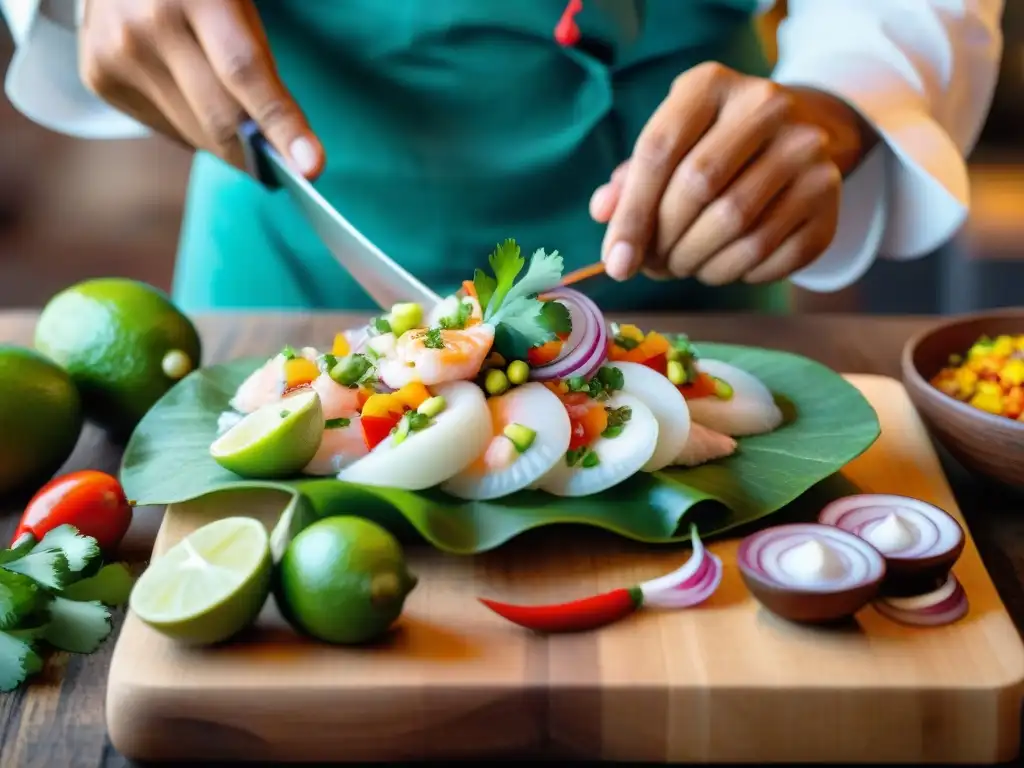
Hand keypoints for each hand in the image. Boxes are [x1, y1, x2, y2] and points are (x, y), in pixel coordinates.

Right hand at [79, 0, 323, 175]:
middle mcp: (149, 24)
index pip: (246, 73)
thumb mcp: (235, 1)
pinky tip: (196, 104)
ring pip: (194, 133)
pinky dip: (193, 130)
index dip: (282, 125)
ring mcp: (117, 52)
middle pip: (220, 117)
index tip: (311, 167)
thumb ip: (255, 58)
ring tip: (242, 133)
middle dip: (259, 155)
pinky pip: (166, 128)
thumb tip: (276, 140)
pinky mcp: (99, 75)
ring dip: (228, 145)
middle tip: (288, 169)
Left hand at [591, 63, 875, 284]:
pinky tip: (720, 266)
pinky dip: (735, 273)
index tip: (617, 262)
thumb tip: (603, 212)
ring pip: (737, 227)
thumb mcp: (668, 147)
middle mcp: (766, 106)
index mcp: (711, 85)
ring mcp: (805, 148)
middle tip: (652, 266)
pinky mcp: (828, 194)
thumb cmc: (711, 146)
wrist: (798, 134)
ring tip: (682, 266)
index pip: (660, 150)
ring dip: (697, 263)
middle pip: (699, 188)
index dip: (632, 214)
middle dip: (665, 242)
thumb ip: (630, 180)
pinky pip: (771, 253)